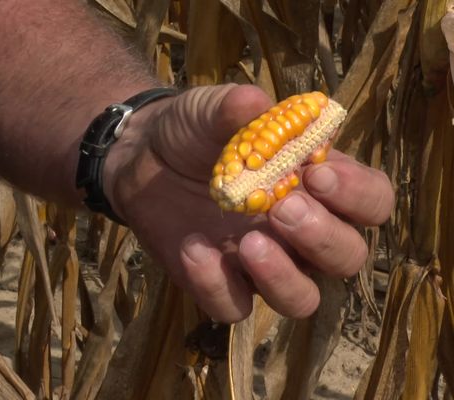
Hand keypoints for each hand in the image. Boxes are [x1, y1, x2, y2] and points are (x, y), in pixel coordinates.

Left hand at [104, 84, 393, 321]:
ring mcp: (261, 264)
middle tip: (283, 209)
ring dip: (283, 277)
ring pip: (301, 299)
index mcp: (316, 185)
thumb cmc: (193, 130)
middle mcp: (299, 232)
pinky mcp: (219, 283)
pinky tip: (192, 245)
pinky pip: (233, 307)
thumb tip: (256, 104)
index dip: (357, 195)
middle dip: (323, 237)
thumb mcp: (211, 109)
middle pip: (346, 257)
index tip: (318, 172)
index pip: (370, 202)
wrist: (141, 156)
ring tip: (249, 242)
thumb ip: (236, 107)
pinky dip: (216, 283)